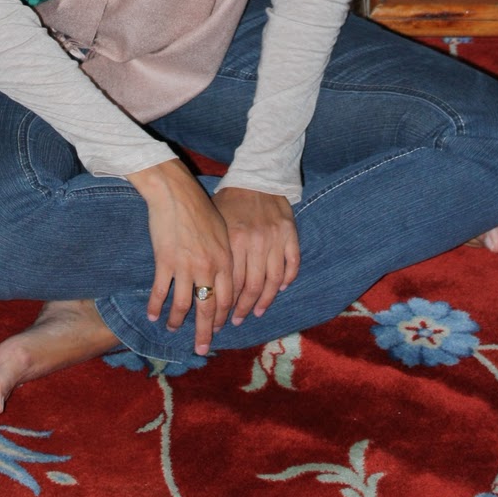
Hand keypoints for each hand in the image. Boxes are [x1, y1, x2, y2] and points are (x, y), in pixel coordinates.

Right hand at [126, 159, 233, 354]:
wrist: (176, 193)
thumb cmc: (200, 209)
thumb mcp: (221, 232)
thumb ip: (224, 257)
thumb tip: (223, 279)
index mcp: (225, 260)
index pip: (226, 299)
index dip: (221, 317)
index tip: (216, 329)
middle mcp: (208, 267)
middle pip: (208, 308)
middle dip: (204, 332)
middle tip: (201, 349)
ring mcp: (186, 266)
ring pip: (183, 304)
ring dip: (177, 321)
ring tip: (173, 329)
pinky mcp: (165, 262)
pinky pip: (160, 292)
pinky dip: (156, 306)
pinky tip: (153, 315)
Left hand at [212, 186, 299, 325]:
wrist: (257, 175)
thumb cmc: (230, 200)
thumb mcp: (216, 223)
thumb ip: (216, 251)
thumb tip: (205, 283)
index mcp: (234, 240)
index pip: (231, 283)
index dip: (225, 304)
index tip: (219, 317)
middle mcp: (255, 242)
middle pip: (252, 287)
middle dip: (243, 308)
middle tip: (236, 321)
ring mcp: (275, 239)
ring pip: (273, 281)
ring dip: (265, 301)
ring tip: (256, 312)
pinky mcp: (290, 234)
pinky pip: (292, 265)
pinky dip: (287, 280)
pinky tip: (279, 289)